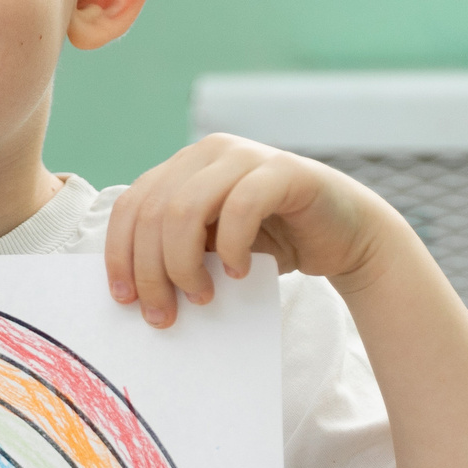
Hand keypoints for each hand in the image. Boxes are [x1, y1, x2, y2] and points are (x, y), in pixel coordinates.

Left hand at [105, 134, 400, 326]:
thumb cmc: (273, 245)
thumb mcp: (212, 248)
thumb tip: (133, 290)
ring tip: (202, 296)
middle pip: (154, 212)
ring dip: (184, 263)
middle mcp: (209, 153)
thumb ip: (176, 251)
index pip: (131, 205)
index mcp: (183, 167)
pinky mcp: (284, 171)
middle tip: (163, 314)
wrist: (348, 235)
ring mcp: (245, 157)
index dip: (119, 254)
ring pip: (186, 209)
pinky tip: (239, 272)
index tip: (125, 299)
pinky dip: (232, 246)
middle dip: (151, 271)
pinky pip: (240, 206)